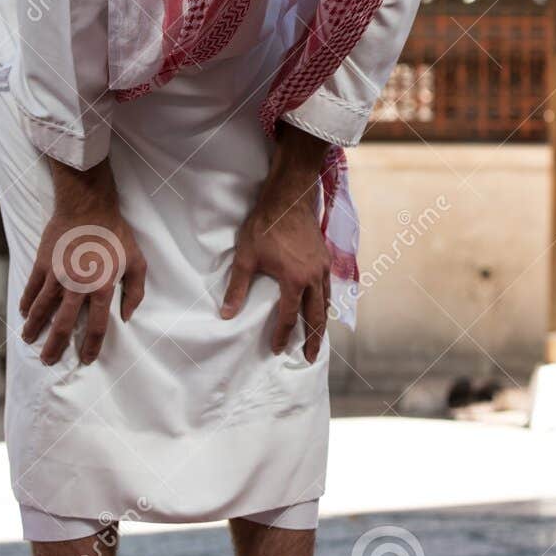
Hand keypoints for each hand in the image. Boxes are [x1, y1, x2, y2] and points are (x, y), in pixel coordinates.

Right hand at [20, 159, 145, 365]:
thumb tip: (127, 316)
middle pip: (63, 325)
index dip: (90, 347)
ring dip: (35, 328)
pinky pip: (31, 288)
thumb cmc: (115, 233)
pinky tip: (24, 313)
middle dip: (55, 346)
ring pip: (42, 309)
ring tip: (29, 340)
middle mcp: (76, 286)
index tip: (85, 359)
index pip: (96, 326)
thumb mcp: (137, 262)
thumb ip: (134, 292)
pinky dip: (27, 303)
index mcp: (101, 288)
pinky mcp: (42, 263)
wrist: (87, 206)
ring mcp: (56, 275)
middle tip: (48, 361)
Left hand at [221, 124, 331, 362]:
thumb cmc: (265, 225)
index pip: (289, 317)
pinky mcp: (325, 257)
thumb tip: (226, 314)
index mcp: (295, 281)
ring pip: (327, 302)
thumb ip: (237, 287)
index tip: (278, 349)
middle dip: (314, 339)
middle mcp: (314, 278)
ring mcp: (323, 267)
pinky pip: (329, 286)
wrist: (289, 197)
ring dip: (323, 321)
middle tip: (311, 357)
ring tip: (319, 337)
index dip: (283, 336)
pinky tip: (322, 304)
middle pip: (317, 316)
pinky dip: (326, 301)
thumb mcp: (246, 256)